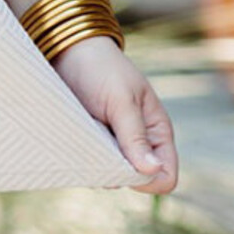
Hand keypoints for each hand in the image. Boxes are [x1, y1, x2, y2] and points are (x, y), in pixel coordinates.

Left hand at [50, 34, 178, 192]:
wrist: (68, 52)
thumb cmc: (101, 70)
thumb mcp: (121, 101)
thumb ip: (135, 137)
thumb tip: (152, 171)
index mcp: (157, 133)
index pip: (165, 176)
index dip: (147, 179)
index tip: (122, 162)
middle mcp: (138, 144)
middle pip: (135, 181)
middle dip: (117, 172)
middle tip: (98, 143)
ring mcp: (113, 147)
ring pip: (111, 178)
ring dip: (96, 165)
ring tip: (84, 136)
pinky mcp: (91, 145)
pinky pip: (91, 167)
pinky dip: (82, 161)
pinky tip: (74, 141)